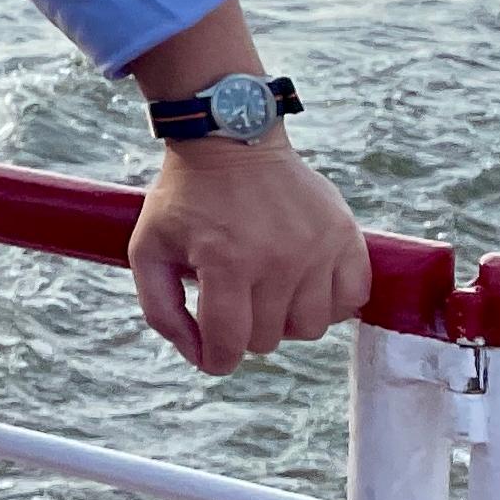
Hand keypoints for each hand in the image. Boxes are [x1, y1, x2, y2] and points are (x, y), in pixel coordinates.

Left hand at [128, 138, 372, 373]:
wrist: (230, 140)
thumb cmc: (185, 199)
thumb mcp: (147, 249)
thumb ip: (161, 310)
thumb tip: (199, 357)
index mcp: (225, 262)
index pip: (229, 344)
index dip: (216, 360)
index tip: (212, 353)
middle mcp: (278, 259)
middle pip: (269, 339)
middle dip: (244, 332)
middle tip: (232, 298)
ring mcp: (318, 248)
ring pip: (311, 328)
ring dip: (285, 320)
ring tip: (265, 289)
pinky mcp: (346, 236)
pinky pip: (352, 300)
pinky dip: (329, 303)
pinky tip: (302, 283)